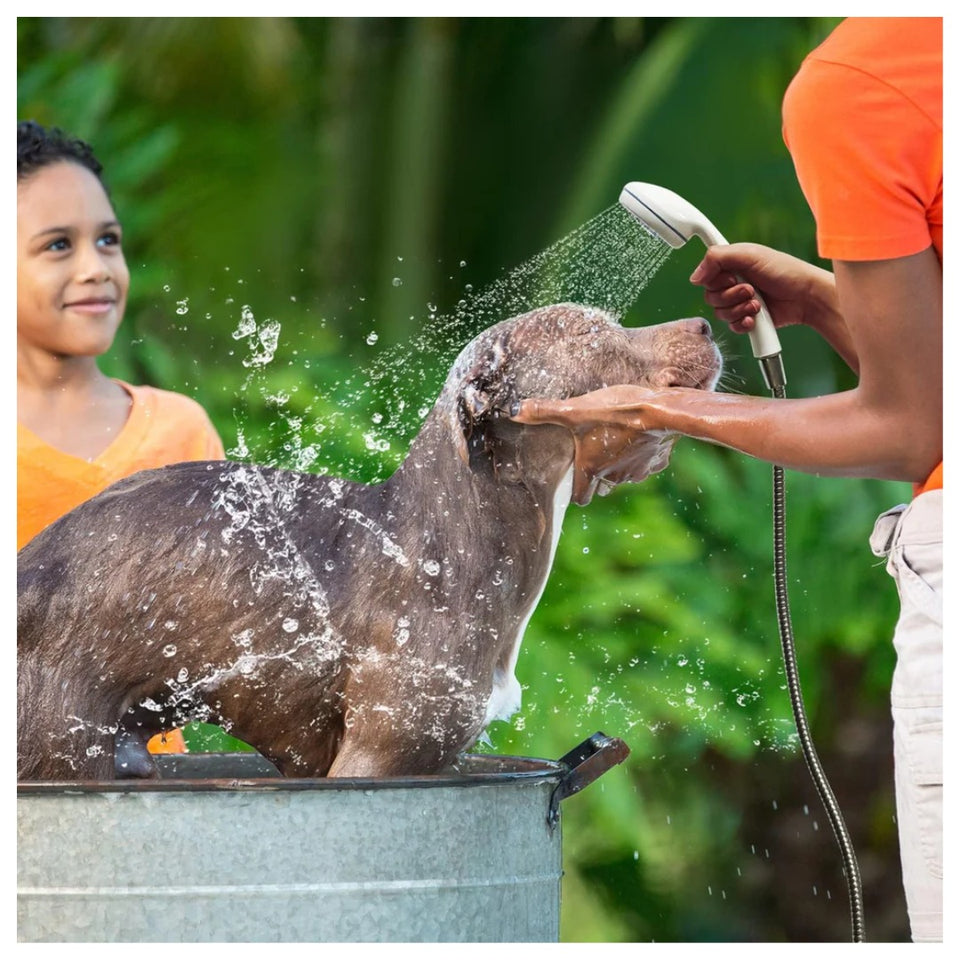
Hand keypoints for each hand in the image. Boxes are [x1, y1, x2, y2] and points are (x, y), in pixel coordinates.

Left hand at [511, 386, 675, 504]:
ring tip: (615, 447)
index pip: (581, 497)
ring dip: (619, 467)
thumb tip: (513, 410)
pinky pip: (647, 465)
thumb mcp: (575, 409)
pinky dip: (642, 458)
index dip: (576, 492)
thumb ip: (544, 411)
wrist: (660, 411)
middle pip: (603, 488)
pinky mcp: (657, 461)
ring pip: (625, 477)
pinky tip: (640, 441)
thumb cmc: (615, 412)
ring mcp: (638, 471)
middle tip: (593, 460)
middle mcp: (614, 476)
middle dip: (597, 479)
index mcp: (592, 469)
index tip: (574, 482)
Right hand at [690, 242, 837, 335]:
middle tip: (750, 289)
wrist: (805, 297)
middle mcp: (733, 284)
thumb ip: (717, 258)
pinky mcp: (747, 320)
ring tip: (758, 303)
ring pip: (720, 313)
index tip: (731, 275)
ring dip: (739, 309)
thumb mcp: (750, 255)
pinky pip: (732, 327)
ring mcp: (739, 303)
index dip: (714, 279)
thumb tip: (695, 276)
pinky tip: (756, 318)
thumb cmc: (784, 271)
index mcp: (731, 266)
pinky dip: (743, 323)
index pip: (706, 275)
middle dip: (730, 295)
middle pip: (710, 297)